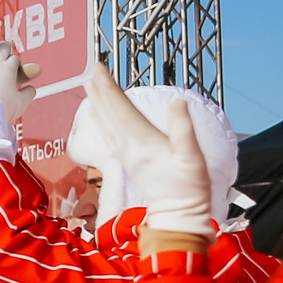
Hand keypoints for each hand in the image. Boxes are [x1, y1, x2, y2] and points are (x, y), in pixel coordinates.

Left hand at [81, 63, 214, 235]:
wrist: (178, 214)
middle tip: (92, 69)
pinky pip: (110, 135)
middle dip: (100, 90)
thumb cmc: (189, 187)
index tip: (100, 69)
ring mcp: (126, 154)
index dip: (109, 88)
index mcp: (143, 142)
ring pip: (107, 123)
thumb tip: (178, 101)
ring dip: (98, 102)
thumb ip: (183, 130)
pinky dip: (102, 120)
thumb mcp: (192, 157)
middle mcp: (129, 146)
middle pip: (109, 113)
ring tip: (90, 85)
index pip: (121, 109)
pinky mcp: (128, 160)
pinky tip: (98, 113)